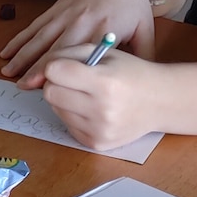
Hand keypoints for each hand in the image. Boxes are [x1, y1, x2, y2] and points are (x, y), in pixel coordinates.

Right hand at [2, 0, 155, 82]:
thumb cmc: (133, 4)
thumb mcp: (146, 31)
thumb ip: (143, 57)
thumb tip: (139, 86)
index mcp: (104, 31)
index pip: (82, 57)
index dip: (67, 73)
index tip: (53, 90)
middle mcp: (81, 23)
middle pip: (56, 49)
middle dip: (37, 68)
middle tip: (22, 87)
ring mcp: (65, 15)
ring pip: (40, 38)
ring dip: (23, 56)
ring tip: (7, 72)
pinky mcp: (55, 9)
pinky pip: (35, 26)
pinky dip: (20, 39)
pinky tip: (7, 51)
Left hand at [41, 50, 164, 150]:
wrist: (160, 102)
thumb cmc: (130, 73)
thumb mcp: (103, 52)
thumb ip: (67, 54)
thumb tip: (36, 74)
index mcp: (105, 82)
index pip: (55, 72)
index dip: (56, 65)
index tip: (67, 65)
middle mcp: (102, 110)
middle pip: (50, 93)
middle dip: (57, 83)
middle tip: (76, 81)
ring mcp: (99, 130)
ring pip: (56, 110)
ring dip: (65, 100)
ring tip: (88, 95)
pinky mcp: (96, 144)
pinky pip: (66, 125)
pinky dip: (74, 116)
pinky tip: (93, 110)